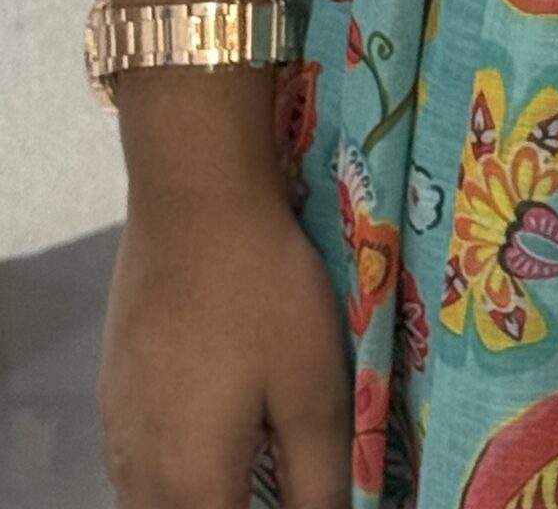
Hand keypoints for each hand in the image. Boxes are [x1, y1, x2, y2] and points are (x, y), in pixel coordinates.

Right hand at [99, 176, 353, 508]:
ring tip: (248, 476)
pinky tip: (210, 437)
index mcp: (193, 483)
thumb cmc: (263, 292)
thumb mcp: (314, 387)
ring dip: (197, 500)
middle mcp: (140, 472)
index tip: (297, 496)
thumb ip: (320, 477)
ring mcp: (117, 431)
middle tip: (272, 484)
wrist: (193, 202)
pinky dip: (170, 477)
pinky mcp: (112, 392)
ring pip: (148, 505)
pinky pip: (135, 468)